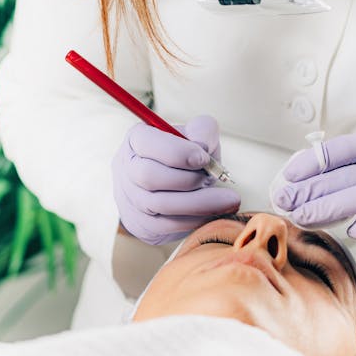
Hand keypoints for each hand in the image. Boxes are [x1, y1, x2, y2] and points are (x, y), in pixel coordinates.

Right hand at [113, 115, 239, 244]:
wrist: (170, 189)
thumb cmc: (184, 158)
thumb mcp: (195, 137)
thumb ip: (202, 130)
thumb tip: (203, 146)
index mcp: (136, 140)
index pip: (146, 142)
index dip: (176, 152)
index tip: (203, 158)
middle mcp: (126, 168)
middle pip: (149, 176)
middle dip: (187, 179)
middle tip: (212, 178)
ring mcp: (131, 198)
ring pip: (160, 204)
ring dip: (198, 202)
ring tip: (229, 200)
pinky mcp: (141, 223)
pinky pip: (168, 225)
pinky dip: (195, 219)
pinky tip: (214, 212)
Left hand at [271, 133, 355, 271]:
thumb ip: (342, 179)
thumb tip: (293, 185)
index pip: (341, 148)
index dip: (311, 161)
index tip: (287, 177)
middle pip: (346, 174)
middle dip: (310, 189)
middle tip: (284, 201)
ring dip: (328, 207)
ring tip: (302, 217)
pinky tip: (351, 231)